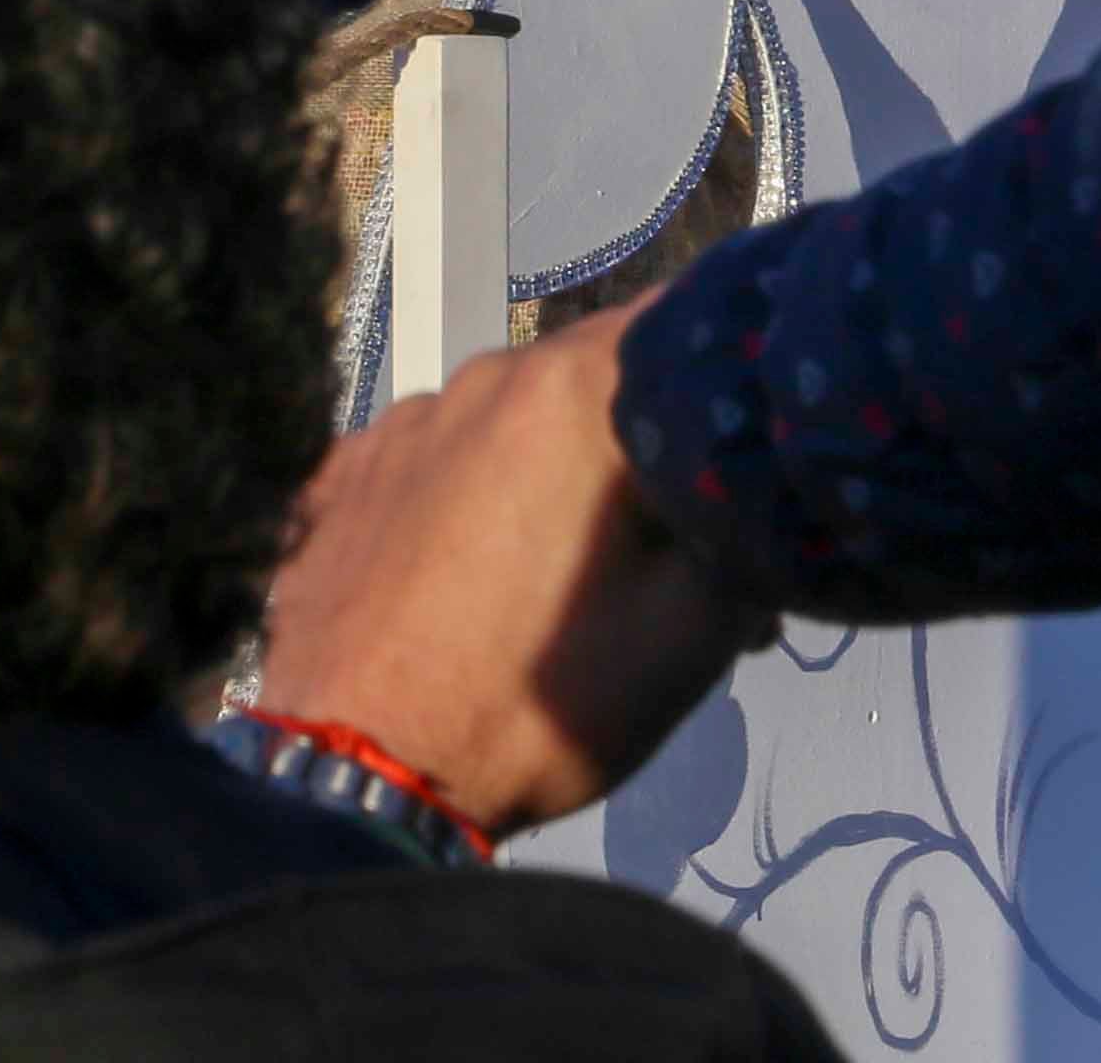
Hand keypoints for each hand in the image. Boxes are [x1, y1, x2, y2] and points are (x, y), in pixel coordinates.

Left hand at [257, 318, 772, 836]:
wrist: (355, 775)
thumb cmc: (532, 705)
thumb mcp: (690, 638)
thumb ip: (746, 537)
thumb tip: (763, 503)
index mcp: (572, 391)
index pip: (684, 324)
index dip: (728, 380)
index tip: (745, 449)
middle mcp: (481, 378)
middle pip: (592, 378)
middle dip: (636, 440)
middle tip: (663, 541)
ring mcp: (398, 423)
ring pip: (506, 421)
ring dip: (545, 471)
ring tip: (555, 574)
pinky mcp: (337, 475)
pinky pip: (429, 461)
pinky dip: (462, 498)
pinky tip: (467, 576)